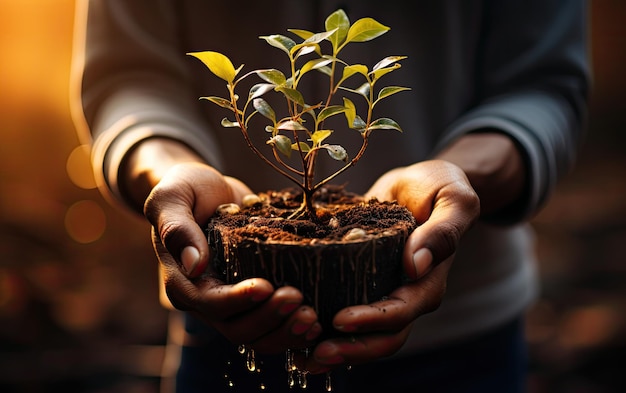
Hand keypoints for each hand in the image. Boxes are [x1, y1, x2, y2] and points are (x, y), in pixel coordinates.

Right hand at [144, 162, 322, 352]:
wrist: (209, 192)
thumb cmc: (187, 190)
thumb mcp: (173, 198)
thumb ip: (176, 227)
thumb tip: (194, 264)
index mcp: (184, 282)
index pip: (210, 303)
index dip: (238, 300)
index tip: (266, 286)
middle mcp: (207, 301)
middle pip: (237, 329)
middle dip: (269, 318)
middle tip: (298, 298)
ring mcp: (233, 304)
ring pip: (257, 336)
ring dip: (285, 332)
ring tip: (312, 316)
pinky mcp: (255, 300)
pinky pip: (273, 328)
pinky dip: (293, 331)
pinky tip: (316, 324)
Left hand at [299, 160, 479, 372]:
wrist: (420, 183)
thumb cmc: (439, 186)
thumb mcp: (452, 199)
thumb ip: (444, 231)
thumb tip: (417, 265)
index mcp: (428, 281)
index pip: (401, 312)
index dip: (372, 320)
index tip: (340, 318)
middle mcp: (406, 295)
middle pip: (383, 338)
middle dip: (351, 350)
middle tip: (314, 354)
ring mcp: (383, 292)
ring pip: (363, 335)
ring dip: (335, 349)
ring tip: (299, 358)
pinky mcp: (362, 283)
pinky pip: (345, 311)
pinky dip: (324, 328)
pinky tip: (295, 333)